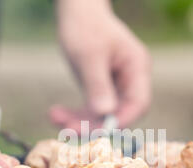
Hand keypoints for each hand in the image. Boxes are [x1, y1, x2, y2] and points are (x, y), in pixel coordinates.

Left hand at [50, 0, 150, 132]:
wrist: (77, 11)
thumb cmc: (85, 25)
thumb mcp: (89, 55)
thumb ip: (98, 84)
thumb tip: (105, 113)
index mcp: (136, 68)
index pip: (138, 103)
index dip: (122, 121)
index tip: (98, 131)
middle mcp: (130, 79)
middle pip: (119, 113)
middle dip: (93, 124)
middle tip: (67, 129)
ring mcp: (116, 85)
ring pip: (102, 114)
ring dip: (79, 120)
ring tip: (54, 117)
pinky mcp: (101, 88)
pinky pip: (92, 108)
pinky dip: (75, 113)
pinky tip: (55, 113)